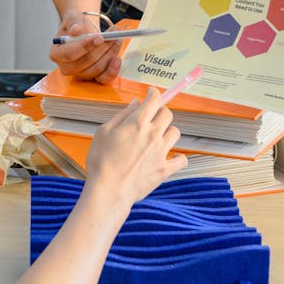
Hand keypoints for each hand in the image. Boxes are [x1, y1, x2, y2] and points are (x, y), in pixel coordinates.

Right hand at [49, 9, 121, 83]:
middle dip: (101, 49)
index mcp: (56, 53)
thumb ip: (73, 21)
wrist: (83, 29)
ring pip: (96, 69)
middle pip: (85, 63)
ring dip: (109, 55)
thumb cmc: (76, 24)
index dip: (85, 47)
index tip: (99, 38)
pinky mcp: (93, 76)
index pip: (69, 54)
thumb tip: (76, 30)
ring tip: (116, 39)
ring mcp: (80, 73)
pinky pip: (103, 79)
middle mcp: (66, 67)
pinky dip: (112, 70)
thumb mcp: (72, 16)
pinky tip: (117, 59)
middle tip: (113, 35)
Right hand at [86, 87, 187, 206]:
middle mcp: (153, 134)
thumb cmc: (102, 161)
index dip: (154, 93)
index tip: (151, 93)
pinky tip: (173, 156)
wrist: (109, 190)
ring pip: (175, 133)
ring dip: (168, 131)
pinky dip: (179, 157)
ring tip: (159, 136)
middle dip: (161, 110)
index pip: (154, 100)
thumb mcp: (104, 131)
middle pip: (168, 114)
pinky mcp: (165, 169)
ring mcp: (161, 152)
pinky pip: (181, 160)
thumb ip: (122, 115)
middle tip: (153, 114)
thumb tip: (135, 104)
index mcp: (137, 122)